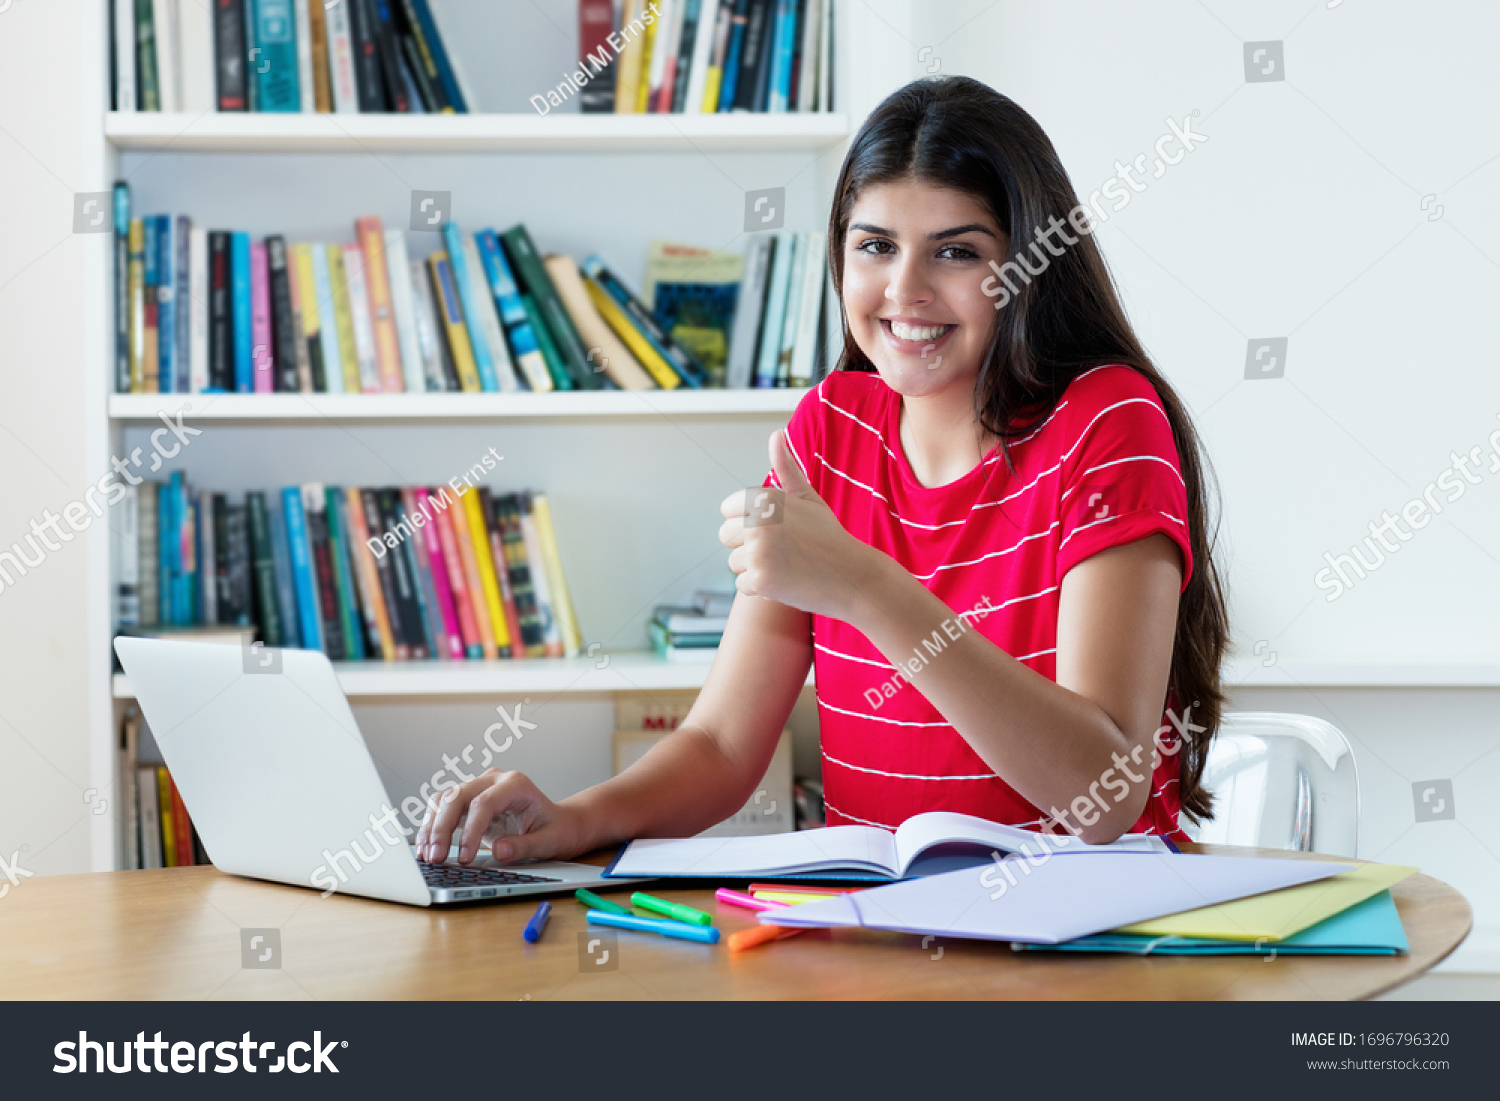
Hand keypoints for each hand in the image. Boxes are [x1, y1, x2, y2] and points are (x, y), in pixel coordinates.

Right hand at [414, 769, 583, 865]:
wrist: (558, 823)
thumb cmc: (556, 829)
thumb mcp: (549, 841)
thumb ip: (525, 846)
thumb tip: (498, 851)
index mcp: (516, 784)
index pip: (484, 802)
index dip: (470, 830)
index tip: (465, 857)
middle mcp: (494, 780)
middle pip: (458, 796)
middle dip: (442, 828)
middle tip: (437, 858)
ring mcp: (479, 787)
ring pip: (445, 800)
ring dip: (432, 827)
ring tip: (428, 856)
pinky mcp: (469, 801)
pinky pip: (444, 809)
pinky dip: (433, 827)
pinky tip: (427, 848)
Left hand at [719, 429, 881, 619]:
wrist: (852, 576)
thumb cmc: (828, 536)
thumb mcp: (808, 498)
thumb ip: (786, 468)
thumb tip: (776, 434)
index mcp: (764, 497)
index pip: (728, 510)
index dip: (750, 522)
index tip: (777, 528)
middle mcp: (758, 520)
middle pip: (726, 536)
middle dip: (749, 546)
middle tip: (783, 550)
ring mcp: (758, 550)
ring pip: (734, 562)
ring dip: (756, 568)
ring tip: (787, 565)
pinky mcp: (760, 579)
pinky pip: (742, 585)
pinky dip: (762, 588)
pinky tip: (787, 581)